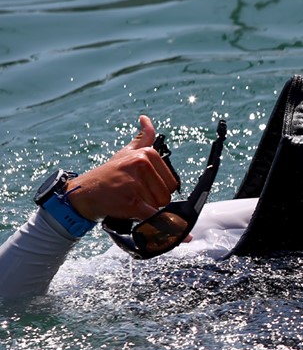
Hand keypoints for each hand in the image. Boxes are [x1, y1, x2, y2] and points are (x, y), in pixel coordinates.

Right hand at [65, 116, 180, 221]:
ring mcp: (135, 183)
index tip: (141, 187)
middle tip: (133, 195)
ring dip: (146, 210)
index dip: (158, 189)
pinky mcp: (131, 202)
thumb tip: (146, 119)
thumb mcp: (126, 153)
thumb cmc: (110, 174)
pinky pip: (154, 217)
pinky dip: (160, 226)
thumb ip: (142, 138)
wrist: (84, 192)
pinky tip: (168, 230)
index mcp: (146, 154)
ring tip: (128, 200)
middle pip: (166, 195)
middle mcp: (142, 164)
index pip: (171, 182)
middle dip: (153, 201)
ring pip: (159, 207)